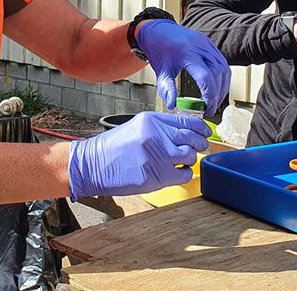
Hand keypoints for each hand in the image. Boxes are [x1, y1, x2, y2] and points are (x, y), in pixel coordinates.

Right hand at [67, 111, 209, 198]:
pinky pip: (183, 174)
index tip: (205, 132)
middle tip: (199, 147)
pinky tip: (177, 172)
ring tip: (182, 161)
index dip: (201, 128)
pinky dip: (184, 174)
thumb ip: (159, 128)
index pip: (187, 121)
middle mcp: (155, 135)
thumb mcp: (136, 127)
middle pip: (192, 137)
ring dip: (189, 159)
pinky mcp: (155, 175)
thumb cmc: (112, 148)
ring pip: (189, 155)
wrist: (91, 165)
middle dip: (200, 143)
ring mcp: (156, 156)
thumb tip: (184, 133)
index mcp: (151, 121)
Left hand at [136, 19, 230, 117]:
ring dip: (223, 87)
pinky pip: (222, 62)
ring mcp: (207, 44)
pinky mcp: (210, 44)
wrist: (158, 30)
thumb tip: (172, 105)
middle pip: (218, 74)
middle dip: (217, 95)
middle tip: (210, 109)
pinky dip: (222, 77)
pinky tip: (216, 87)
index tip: (206, 109)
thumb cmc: (158, 49)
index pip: (205, 77)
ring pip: (224, 68)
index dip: (210, 95)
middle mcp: (200, 46)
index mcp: (186, 53)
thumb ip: (167, 88)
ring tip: (214, 101)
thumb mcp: (160, 70)